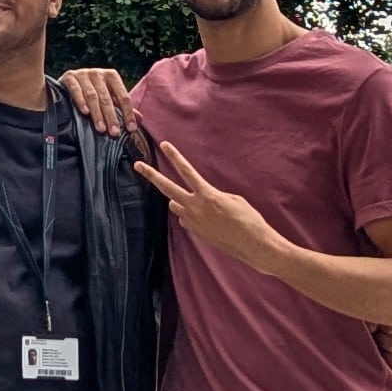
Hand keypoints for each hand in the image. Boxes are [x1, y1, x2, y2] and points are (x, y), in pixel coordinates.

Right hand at [55, 65, 134, 136]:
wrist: (68, 80)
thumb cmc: (92, 89)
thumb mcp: (109, 96)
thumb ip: (122, 107)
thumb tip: (140, 119)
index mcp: (112, 76)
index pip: (123, 97)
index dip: (128, 113)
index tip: (131, 129)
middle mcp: (98, 73)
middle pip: (107, 98)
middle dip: (111, 117)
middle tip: (114, 132)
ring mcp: (83, 74)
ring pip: (92, 96)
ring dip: (97, 113)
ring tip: (101, 128)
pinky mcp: (69, 77)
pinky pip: (76, 90)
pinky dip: (81, 101)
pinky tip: (85, 112)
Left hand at [130, 137, 287, 272]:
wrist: (254, 245)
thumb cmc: (248, 219)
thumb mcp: (233, 199)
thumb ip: (210, 195)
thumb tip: (199, 199)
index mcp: (207, 195)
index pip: (186, 170)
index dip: (175, 156)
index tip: (164, 144)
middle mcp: (195, 207)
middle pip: (167, 188)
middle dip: (151, 175)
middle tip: (137, 165)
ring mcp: (193, 222)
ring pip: (175, 205)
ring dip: (180, 200)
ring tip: (198, 203)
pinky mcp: (195, 233)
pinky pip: (185, 219)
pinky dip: (191, 216)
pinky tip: (207, 219)